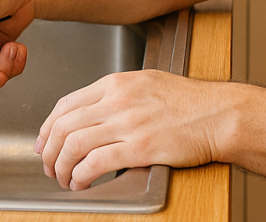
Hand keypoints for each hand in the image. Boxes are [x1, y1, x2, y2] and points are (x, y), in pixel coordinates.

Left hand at [35, 69, 223, 190]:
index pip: (66, 104)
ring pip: (73, 145)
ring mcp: (128, 123)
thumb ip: (119, 95)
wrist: (221, 114)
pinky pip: (95, 163)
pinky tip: (81, 183)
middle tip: (49, 166)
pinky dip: (81, 176)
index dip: (48, 127)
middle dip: (49, 151)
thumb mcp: (148, 84)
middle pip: (64, 126)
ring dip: (61, 166)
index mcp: (117, 83)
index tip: (45, 142)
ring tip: (64, 178)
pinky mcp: (140, 147)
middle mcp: (118, 100)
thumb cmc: (192, 102)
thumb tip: (92, 113)